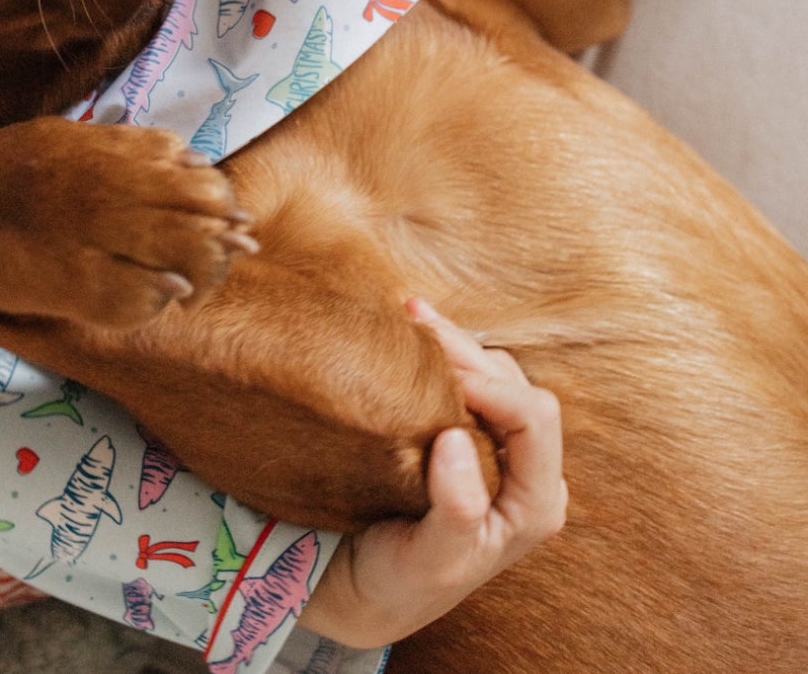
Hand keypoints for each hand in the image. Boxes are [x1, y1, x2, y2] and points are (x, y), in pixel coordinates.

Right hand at [299, 299, 567, 649]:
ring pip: (491, 370)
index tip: (431, 374)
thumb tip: (457, 440)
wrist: (365, 585)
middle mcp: (526, 469)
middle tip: (410, 317)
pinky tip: (409, 334)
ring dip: (451, 343)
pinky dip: (439, 351)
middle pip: (512, 383)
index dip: (488, 386)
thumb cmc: (401, 582)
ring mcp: (499, 448)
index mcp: (536, 501)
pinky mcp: (468, 434)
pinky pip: (465, 376)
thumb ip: (456, 510)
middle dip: (464, 349)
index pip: (534, 417)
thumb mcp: (430, 560)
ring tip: (407, 317)